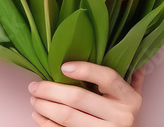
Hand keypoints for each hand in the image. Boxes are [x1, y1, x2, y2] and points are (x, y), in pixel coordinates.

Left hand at [27, 62, 144, 125]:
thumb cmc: (119, 111)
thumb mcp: (125, 93)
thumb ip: (118, 74)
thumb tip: (102, 45)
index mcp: (129, 98)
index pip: (107, 77)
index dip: (84, 69)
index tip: (62, 66)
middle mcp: (121, 116)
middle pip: (78, 98)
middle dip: (50, 90)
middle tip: (34, 86)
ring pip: (67, 116)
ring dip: (44, 107)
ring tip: (34, 99)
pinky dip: (46, 124)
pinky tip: (38, 116)